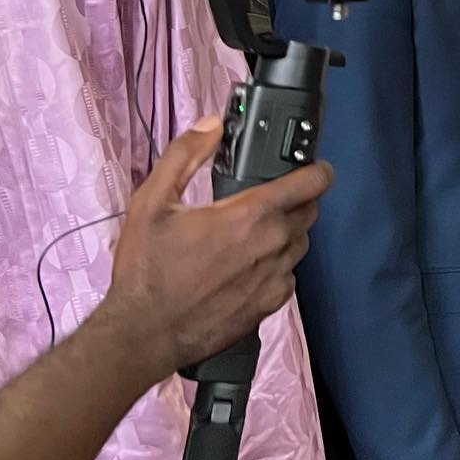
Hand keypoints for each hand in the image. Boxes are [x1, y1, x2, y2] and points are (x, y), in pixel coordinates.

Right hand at [100, 117, 331, 381]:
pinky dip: (276, 266)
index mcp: (250, 214)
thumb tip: (211, 125)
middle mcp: (272, 243)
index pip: (311, 182)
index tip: (313, 167)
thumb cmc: (147, 270)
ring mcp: (275, 276)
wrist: (143, 333)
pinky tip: (246, 267)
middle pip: (309, 210)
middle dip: (296, 201)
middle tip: (265, 202)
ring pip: (299, 242)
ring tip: (250, 236)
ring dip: (285, 233)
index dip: (317, 169)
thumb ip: (184, 155)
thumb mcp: (152, 201)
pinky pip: (288, 274)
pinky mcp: (271, 303)